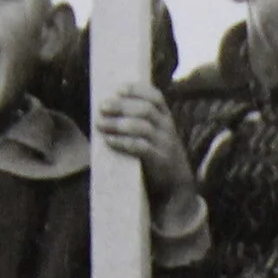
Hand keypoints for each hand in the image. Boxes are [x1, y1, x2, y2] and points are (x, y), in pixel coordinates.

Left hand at [94, 84, 195, 208]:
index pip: (156, 97)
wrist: (177, 187)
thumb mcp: (157, 136)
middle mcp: (168, 128)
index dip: (137, 90)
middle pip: (145, 109)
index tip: (118, 90)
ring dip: (118, 124)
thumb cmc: (159, 158)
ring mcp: (165, 144)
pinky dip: (122, 142)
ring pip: (142, 127)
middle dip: (121, 106)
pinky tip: (108, 141)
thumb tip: (109, 110)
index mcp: (166, 119)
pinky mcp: (159, 160)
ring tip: (100, 124)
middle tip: (102, 108)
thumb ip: (142, 123)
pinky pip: (140, 147)